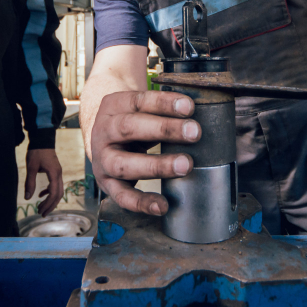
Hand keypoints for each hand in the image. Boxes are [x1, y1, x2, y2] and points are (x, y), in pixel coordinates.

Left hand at [25, 148, 63, 215]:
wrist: (42, 140)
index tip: (41, 211)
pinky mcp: (55, 171)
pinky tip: (40, 195)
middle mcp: (59, 174)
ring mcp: (58, 173)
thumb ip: (30, 183)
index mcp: (54, 174)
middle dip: (51, 205)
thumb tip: (27, 197)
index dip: (48, 204)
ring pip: (58, 191)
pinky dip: (49, 192)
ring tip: (41, 207)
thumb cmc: (36, 152)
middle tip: (42, 213)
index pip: (54, 193)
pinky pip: (55, 185)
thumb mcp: (31, 168)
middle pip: (58, 194)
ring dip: (50, 200)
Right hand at [90, 91, 198, 215]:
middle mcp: (104, 132)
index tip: (189, 107)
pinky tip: (162, 206)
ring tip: (185, 166)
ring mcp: (102, 160)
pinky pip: (122, 196)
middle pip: (129, 128)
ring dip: (156, 165)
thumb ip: (164, 111)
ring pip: (124, 164)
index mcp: (114, 106)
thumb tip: (204, 114)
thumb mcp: (141, 109)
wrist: (103, 139)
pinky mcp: (106, 184)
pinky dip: (142, 203)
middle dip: (164, 130)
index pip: (138, 101)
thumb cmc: (134, 121)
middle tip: (194, 132)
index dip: (164, 103)